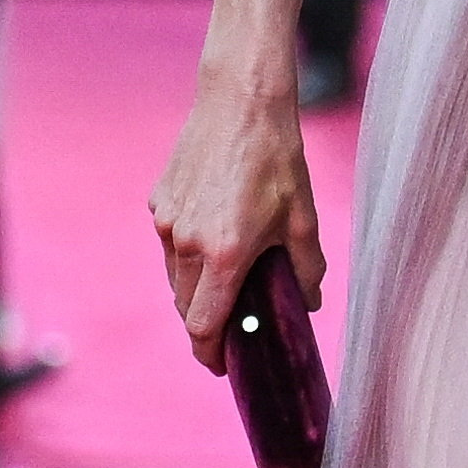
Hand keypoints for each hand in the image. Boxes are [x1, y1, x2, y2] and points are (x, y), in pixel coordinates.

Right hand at [151, 65, 323, 372]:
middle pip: (186, 308)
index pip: (204, 326)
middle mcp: (188, 244)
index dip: (211, 353)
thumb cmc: (277, 160)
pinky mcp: (158, 203)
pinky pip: (170, 244)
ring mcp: (167, 223)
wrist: (240, 104)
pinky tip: (216, 233)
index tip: (224, 363)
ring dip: (197, 290)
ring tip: (229, 278)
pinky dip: (188, 254)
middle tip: (235, 324)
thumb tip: (309, 305)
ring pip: (175, 278)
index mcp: (225, 255)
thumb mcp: (302, 219)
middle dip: (207, 324)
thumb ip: (305, 270)